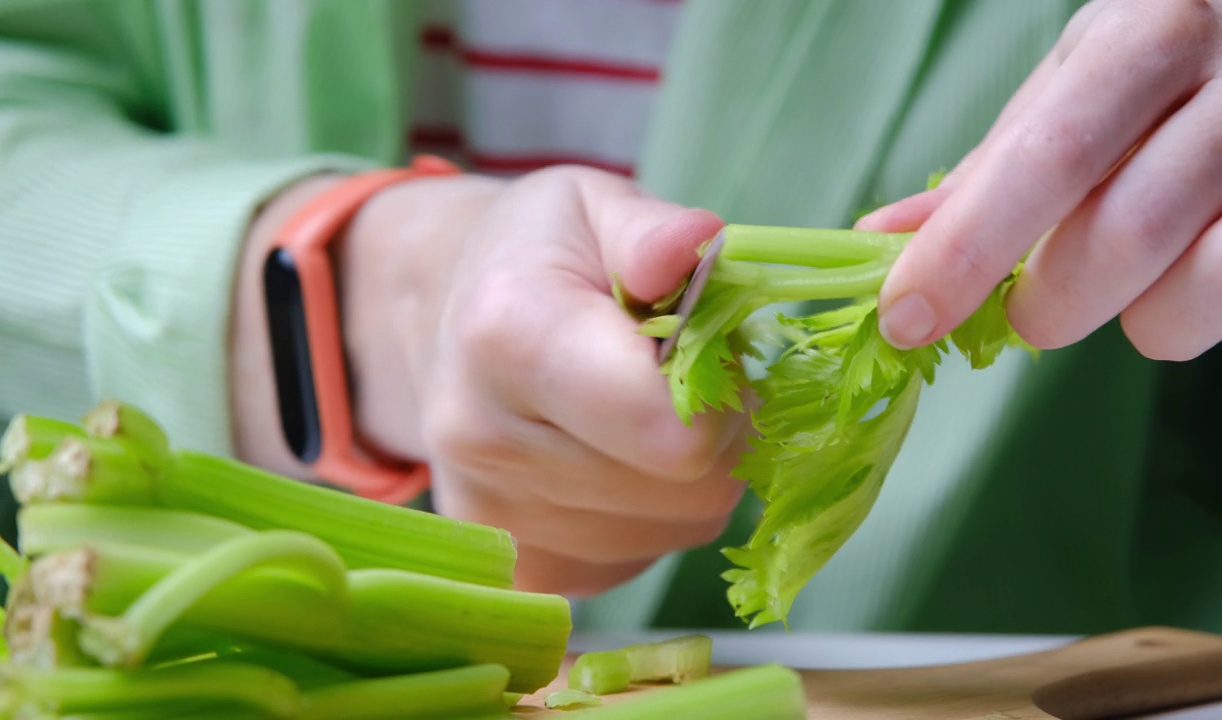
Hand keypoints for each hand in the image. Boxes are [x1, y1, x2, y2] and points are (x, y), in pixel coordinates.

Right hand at [239, 166, 745, 596]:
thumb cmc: (536, 255)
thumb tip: (697, 244)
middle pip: (691, 482)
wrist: (443, 323)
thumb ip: (651, 232)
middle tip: (678, 372)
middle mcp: (487, 441)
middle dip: (718, 426)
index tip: (698, 344)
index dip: (719, 387)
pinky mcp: (522, 569)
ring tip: (644, 409)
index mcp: (508, 334)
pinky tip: (619, 457)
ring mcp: (498, 520)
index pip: (671, 424)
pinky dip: (660, 510)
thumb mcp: (592, 206)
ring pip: (683, 524)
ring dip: (696, 470)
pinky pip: (649, 554)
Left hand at [865, 0, 1221, 360]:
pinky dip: (1190, 317)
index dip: (965, 249)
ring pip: (1205, 271)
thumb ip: (988, 170)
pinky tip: (1176, 294)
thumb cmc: (1164, 80)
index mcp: (1148, 30)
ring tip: (1112, 294)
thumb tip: (880, 237)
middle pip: (1121, 229)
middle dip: (1048, 303)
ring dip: (1130, 317)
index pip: (1045, 155)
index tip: (906, 317)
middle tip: (1027, 312)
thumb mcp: (1071, 94)